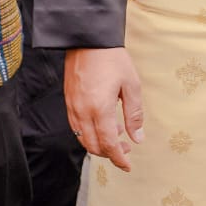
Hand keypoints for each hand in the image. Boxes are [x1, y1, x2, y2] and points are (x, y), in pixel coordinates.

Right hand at [65, 47, 144, 171]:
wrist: (88, 38)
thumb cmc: (112, 59)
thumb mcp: (131, 85)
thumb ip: (134, 114)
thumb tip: (137, 138)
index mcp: (100, 109)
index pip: (109, 145)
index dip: (119, 159)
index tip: (128, 166)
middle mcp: (82, 112)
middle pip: (93, 146)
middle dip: (110, 154)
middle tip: (125, 149)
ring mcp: (73, 107)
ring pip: (82, 139)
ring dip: (98, 145)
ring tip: (116, 136)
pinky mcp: (68, 100)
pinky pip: (75, 127)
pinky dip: (88, 134)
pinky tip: (101, 125)